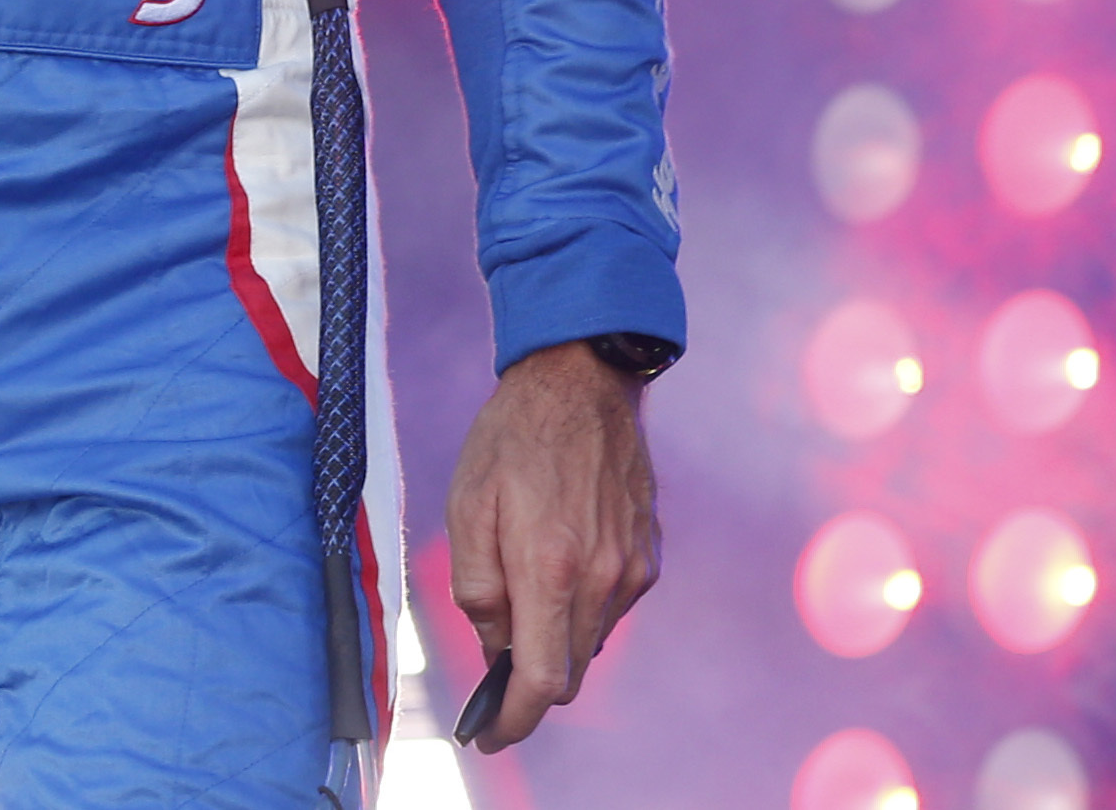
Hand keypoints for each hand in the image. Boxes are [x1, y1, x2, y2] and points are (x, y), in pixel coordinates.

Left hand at [438, 338, 659, 749]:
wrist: (583, 381)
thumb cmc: (514, 438)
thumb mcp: (467, 505)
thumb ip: (478, 587)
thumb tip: (495, 646)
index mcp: (551, 568)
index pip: (542, 680)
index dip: (515, 720)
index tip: (490, 735)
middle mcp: (603, 579)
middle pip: (569, 669)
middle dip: (529, 681)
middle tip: (492, 670)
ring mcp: (632, 569)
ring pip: (590, 640)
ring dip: (555, 638)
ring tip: (520, 589)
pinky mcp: (648, 555)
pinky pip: (610, 608)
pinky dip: (580, 607)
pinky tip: (555, 562)